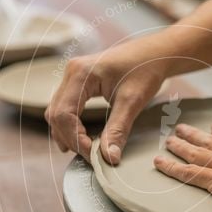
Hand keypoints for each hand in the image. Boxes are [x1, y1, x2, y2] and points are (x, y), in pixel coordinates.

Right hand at [45, 49, 166, 161]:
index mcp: (80, 73)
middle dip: (71, 138)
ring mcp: (72, 77)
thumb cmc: (146, 69)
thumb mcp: (133, 102)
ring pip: (57, 113)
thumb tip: (109, 159)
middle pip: (56, 115)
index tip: (94, 155)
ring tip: (89, 149)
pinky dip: (72, 126)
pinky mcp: (78, 82)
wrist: (155, 52)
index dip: (75, 139)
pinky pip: (65, 108)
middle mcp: (71, 73)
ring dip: (69, 134)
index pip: (63, 114)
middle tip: (92, 155)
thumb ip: (118, 130)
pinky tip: (85, 137)